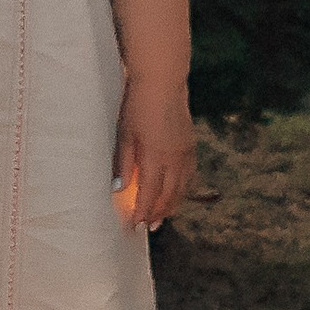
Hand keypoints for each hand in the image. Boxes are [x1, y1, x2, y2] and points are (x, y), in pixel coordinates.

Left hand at [114, 75, 194, 228]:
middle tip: (148, 227)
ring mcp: (186, 152)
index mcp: (156, 158)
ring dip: (172, 205)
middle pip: (169, 196)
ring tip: (162, 217)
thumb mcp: (124, 135)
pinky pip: (189, 175)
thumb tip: (119, 189)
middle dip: (158, 214)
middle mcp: (175, 159)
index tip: (134, 226)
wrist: (162, 81)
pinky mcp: (191, 145)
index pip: (149, 195)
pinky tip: (176, 194)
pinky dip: (183, 189)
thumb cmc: (137, 106)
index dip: (142, 212)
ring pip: (182, 188)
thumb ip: (123, 163)